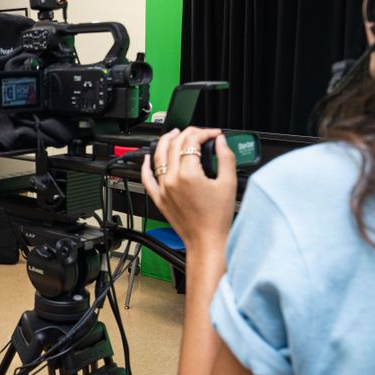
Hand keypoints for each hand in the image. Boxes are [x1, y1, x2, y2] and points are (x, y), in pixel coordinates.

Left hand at [141, 128, 236, 249]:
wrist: (206, 241)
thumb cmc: (217, 218)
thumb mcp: (228, 183)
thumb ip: (225, 158)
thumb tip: (220, 142)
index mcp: (189, 174)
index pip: (192, 141)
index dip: (205, 133)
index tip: (214, 134)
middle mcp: (172, 179)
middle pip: (174, 144)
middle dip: (188, 133)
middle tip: (199, 133)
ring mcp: (163, 189)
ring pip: (158, 156)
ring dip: (165, 141)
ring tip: (174, 134)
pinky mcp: (159, 198)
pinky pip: (147, 178)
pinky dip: (146, 165)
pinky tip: (148, 157)